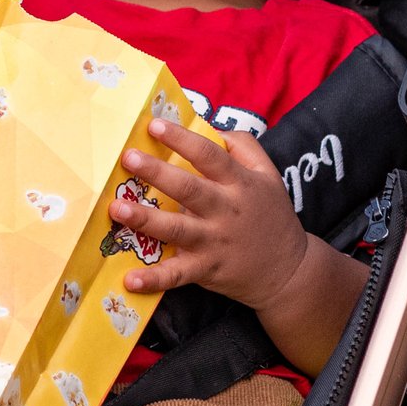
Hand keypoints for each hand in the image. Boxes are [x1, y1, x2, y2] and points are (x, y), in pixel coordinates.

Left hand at [112, 119, 307, 309]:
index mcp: (239, 183)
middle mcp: (226, 211)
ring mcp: (214, 242)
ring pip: (177, 230)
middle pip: (188, 189)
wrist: (289, 270)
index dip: (182, 139)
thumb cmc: (271, 214)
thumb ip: (242, 145)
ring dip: (145, 220)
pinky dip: (153, 280)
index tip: (155, 125)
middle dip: (157, 172)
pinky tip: (128, 279)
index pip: (209, 155)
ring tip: (117, 208)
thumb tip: (208, 127)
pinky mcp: (206, 270)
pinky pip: (177, 276)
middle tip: (128, 157)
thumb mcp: (268, 173)